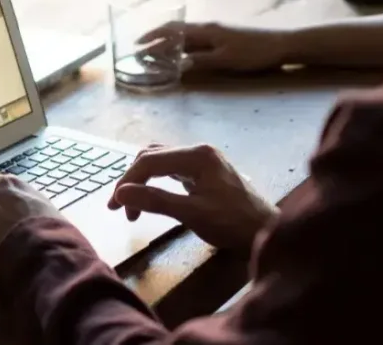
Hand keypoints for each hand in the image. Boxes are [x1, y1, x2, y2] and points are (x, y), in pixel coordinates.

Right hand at [108, 144, 275, 249]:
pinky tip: (151, 197)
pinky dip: (156, 182)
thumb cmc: (233, 224)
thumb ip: (156, 201)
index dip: (128, 182)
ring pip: (160, 161)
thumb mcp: (192, 214)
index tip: (115, 206)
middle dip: (132, 180)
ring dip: (143, 180)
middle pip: (152, 156)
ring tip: (132, 206)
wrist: (267, 232)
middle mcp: (198, 151)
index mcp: (197, 155)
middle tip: (120, 208)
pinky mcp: (205, 172)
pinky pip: (171, 169)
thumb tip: (121, 193)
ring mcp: (203, 160)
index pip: (149, 161)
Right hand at [141, 21, 291, 73]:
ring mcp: (216, 31)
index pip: (173, 32)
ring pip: (185, 34)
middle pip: (176, 30)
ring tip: (156, 50)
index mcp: (206, 31)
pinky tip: (182, 51)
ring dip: (168, 40)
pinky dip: (181, 43)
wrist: (280, 45)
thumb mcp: (226, 60)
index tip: (138, 46)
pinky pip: (194, 37)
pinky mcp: (223, 37)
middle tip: (140, 48)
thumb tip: (178, 64)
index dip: (154, 39)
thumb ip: (201, 61)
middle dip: (156, 38)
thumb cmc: (253, 53)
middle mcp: (208, 28)